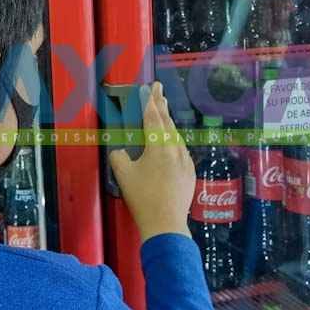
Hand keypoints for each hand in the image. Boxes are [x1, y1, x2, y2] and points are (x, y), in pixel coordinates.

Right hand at [109, 82, 195, 241]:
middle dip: (161, 105)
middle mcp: (175, 149)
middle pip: (168, 123)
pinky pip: (181, 150)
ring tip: (163, 112)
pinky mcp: (190, 173)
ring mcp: (185, 161)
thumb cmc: (142, 197)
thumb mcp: (123, 175)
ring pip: (176, 136)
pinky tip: (172, 142)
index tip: (150, 87)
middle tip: (158, 90)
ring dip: (168, 122)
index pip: (153, 118)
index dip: (150, 101)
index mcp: (158, 146)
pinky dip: (174, 140)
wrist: (166, 223)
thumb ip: (119, 157)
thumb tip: (120, 151)